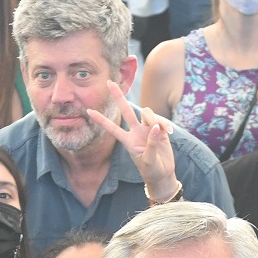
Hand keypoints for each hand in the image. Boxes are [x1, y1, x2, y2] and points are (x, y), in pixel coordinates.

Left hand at [85, 83, 177, 198]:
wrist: (163, 175)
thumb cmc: (152, 171)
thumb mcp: (149, 161)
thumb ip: (151, 144)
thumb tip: (155, 127)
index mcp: (128, 141)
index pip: (112, 129)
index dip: (101, 120)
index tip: (88, 111)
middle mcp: (136, 132)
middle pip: (126, 111)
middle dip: (118, 97)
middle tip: (110, 82)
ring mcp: (148, 129)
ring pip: (146, 113)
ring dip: (153, 118)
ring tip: (162, 131)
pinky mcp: (160, 130)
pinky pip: (160, 120)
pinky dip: (165, 124)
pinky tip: (169, 132)